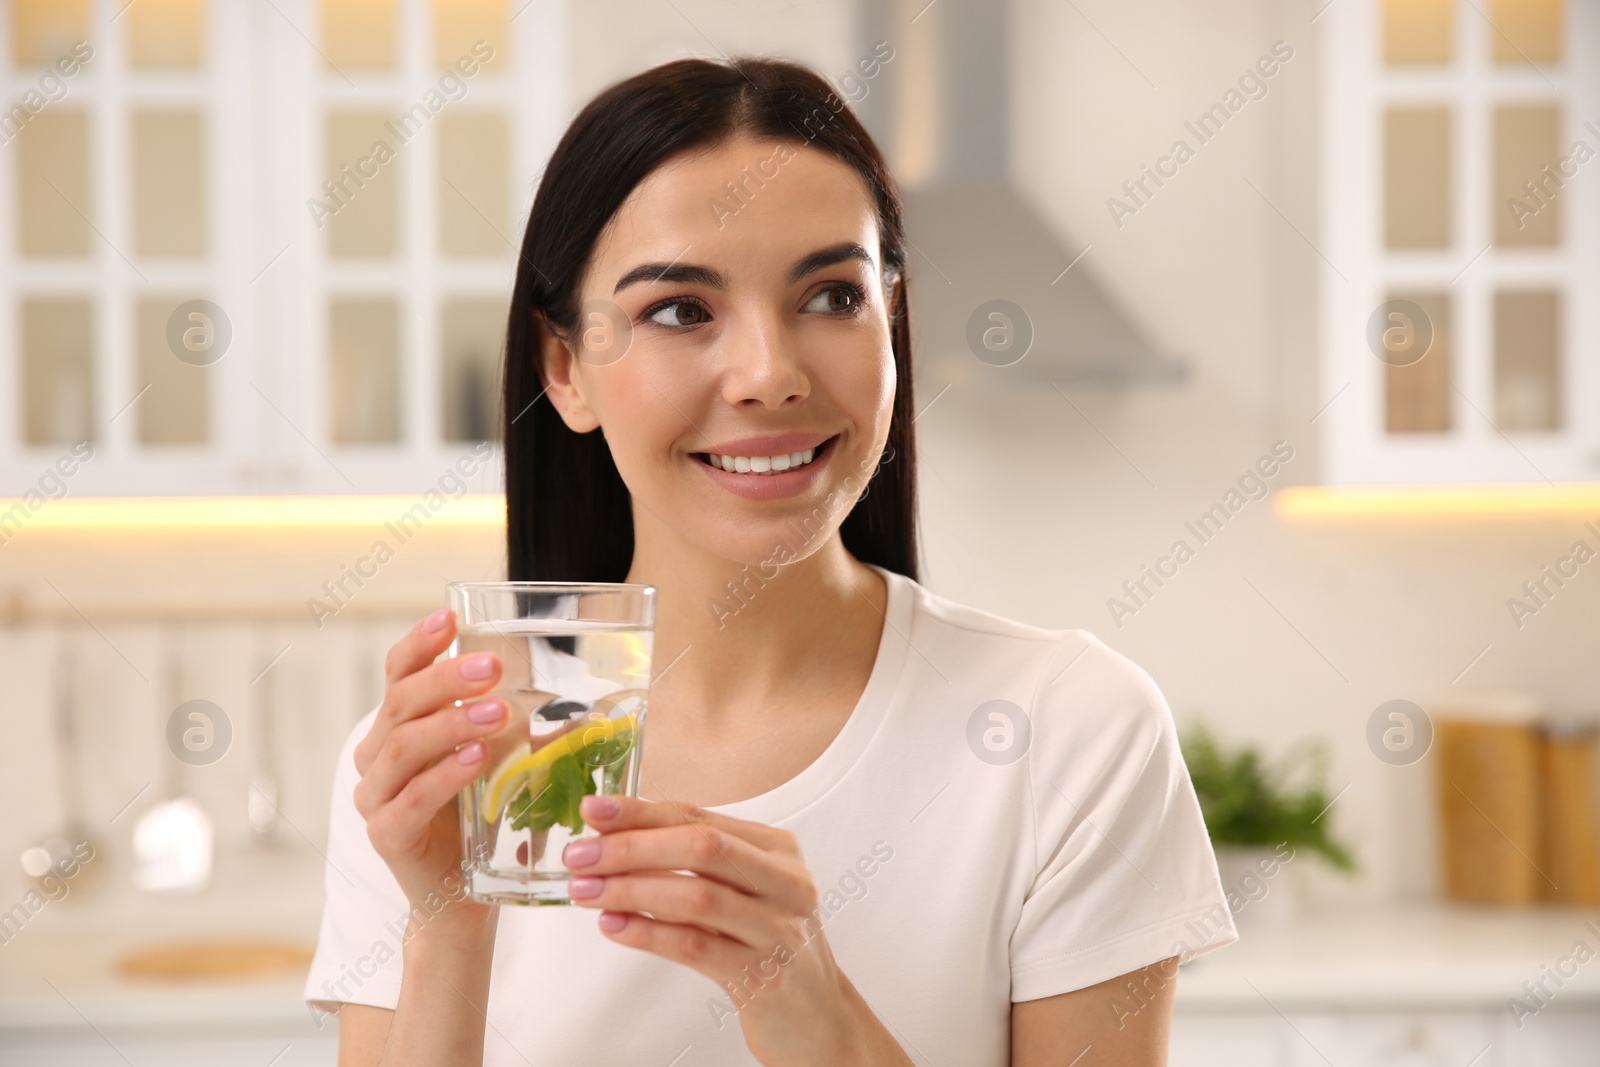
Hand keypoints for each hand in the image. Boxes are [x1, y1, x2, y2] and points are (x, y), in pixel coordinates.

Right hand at [352, 608, 507, 934]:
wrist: (460, 897)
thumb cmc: (480, 820)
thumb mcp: (496, 761)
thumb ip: (510, 724)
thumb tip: (576, 691)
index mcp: (397, 728)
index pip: (399, 674)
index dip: (421, 644)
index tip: (449, 616)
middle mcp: (376, 757)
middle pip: (402, 703)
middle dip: (447, 680)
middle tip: (492, 666)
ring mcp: (375, 797)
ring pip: (404, 747)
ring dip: (453, 724)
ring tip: (498, 712)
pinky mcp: (386, 835)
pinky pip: (411, 798)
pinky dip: (446, 775)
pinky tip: (478, 759)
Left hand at [561, 795, 911, 1065]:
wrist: (818, 1019)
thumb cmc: (770, 947)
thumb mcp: (746, 893)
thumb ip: (696, 864)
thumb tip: (616, 837)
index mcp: (778, 850)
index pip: (701, 816)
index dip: (642, 811)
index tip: (595, 811)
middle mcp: (785, 883)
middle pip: (702, 848)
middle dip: (632, 848)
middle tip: (581, 856)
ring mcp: (778, 930)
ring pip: (697, 897)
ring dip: (631, 890)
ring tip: (587, 892)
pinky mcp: (763, 977)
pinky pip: (696, 947)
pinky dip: (649, 933)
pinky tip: (615, 927)